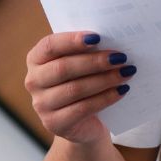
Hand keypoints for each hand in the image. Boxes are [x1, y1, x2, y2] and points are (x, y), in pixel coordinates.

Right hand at [24, 31, 138, 143]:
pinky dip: (105, 98)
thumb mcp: (81, 65)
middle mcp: (33, 81)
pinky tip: (121, 90)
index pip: (49, 46)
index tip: (97, 37)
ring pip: (75, 89)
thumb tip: (112, 40)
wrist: (83, 123)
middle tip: (120, 57)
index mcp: (36, 59)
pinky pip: (83, 108)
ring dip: (105, 79)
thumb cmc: (83, 82)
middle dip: (95, 61)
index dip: (72, 40)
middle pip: (63, 68)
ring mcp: (41, 104)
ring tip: (126, 72)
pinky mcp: (54, 123)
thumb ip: (87, 51)